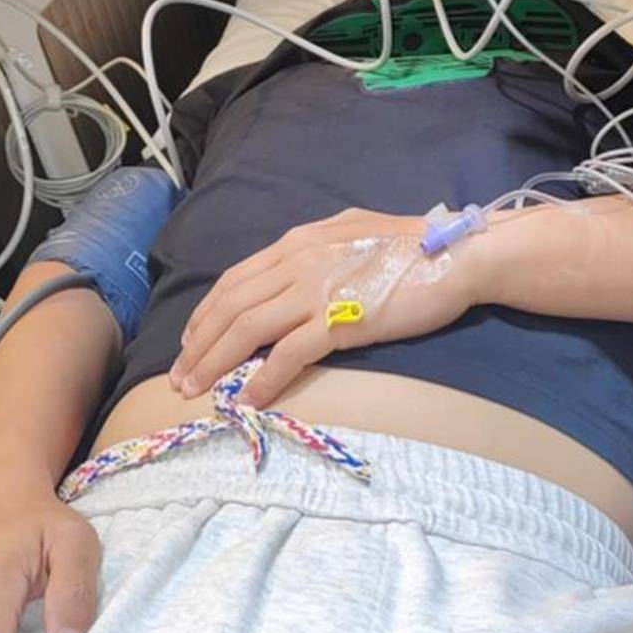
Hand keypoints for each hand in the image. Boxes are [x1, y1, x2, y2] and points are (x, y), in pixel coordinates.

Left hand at [169, 208, 480, 408]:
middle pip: (231, 305)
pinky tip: (248, 399)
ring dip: (215, 363)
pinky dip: (263, 378)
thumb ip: (316, 250)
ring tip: (195, 391)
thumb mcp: (350, 233)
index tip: (190, 342)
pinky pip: (289, 353)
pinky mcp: (341, 320)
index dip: (205, 313)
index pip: (235, 279)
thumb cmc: (410, 247)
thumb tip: (294, 270)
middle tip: (179, 377)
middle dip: (198, 344)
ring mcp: (317, 290)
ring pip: (247, 328)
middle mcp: (298, 261)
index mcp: (298, 241)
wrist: (453, 256)